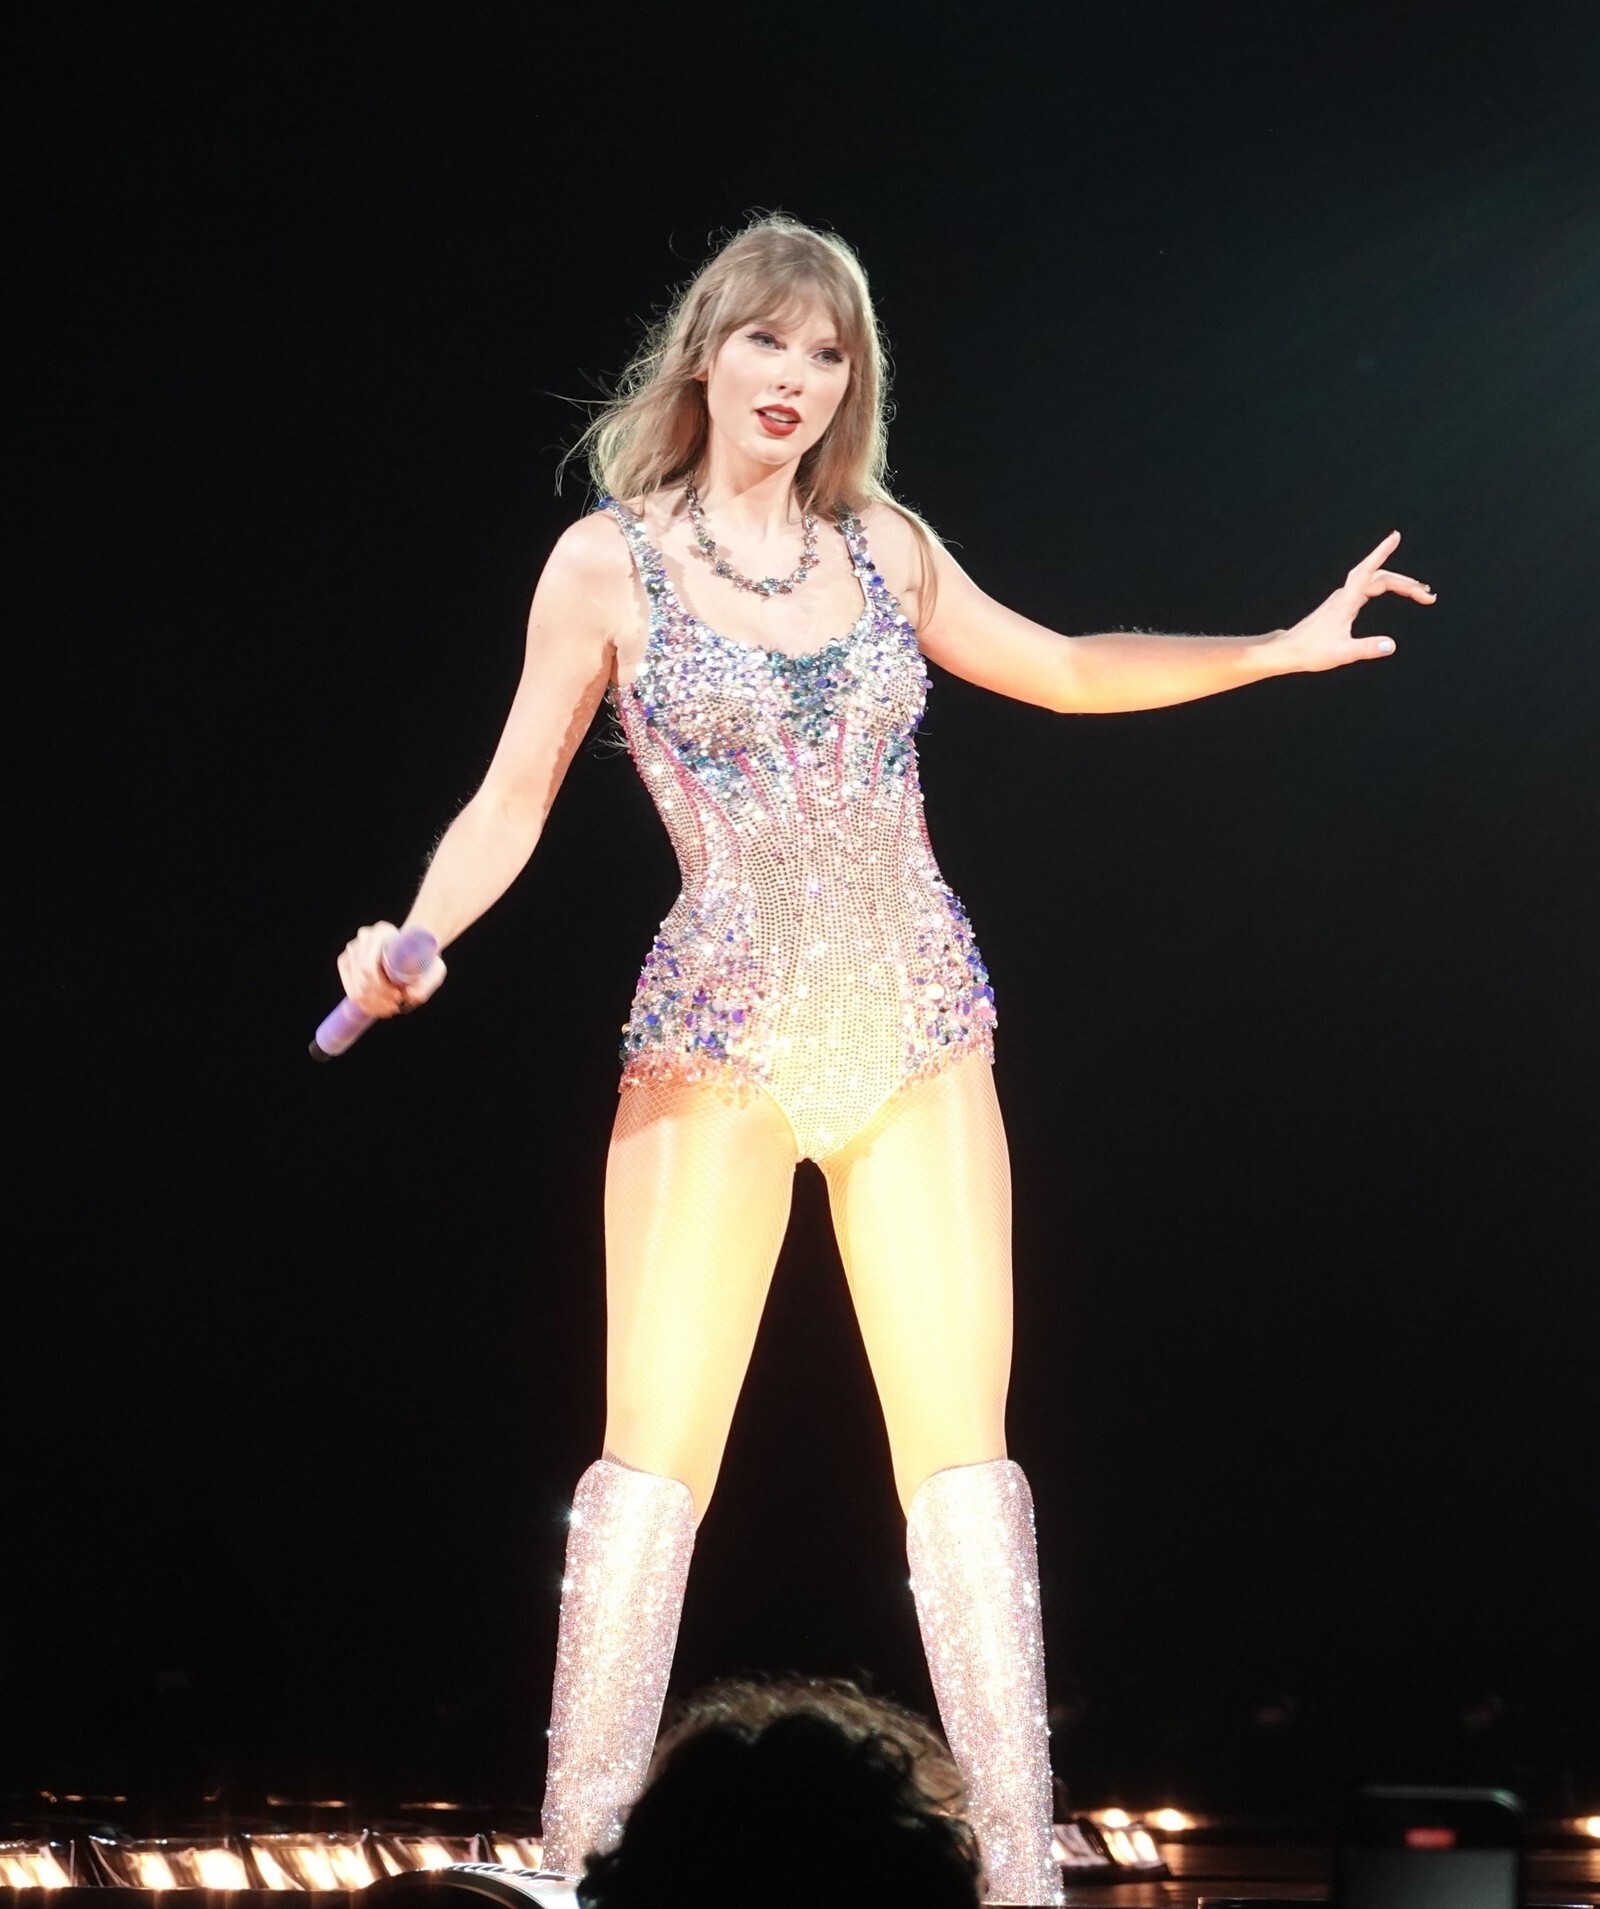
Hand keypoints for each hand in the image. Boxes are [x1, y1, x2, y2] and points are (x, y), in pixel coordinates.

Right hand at [336, 920, 447, 1016]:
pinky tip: (376, 1009)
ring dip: (372, 1003)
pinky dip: (363, 1003)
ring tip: (390, 1007)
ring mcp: (353, 949)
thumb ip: (428, 983)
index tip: (399, 995)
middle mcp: (364, 936)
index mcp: (383, 931)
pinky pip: (349, 988)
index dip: (381, 987)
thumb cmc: (425, 959)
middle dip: (378, 997)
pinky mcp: (346, 962)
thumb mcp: (435, 969)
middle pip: (362, 977)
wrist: (414, 950)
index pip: (368, 965)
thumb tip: (410, 996)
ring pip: (356, 986)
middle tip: (396, 1003)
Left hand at [1275, 531, 1434, 672]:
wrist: (1289, 650)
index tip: (1395, 536)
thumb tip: (1391, 645)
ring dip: (1399, 584)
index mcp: (1345, 602)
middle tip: (1428, 596)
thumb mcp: (1341, 654)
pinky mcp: (1343, 603)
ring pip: (1376, 581)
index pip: (1367, 571)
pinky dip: (1386, 586)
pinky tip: (1396, 591)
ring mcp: (1343, 598)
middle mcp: (1345, 595)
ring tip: (1421, 594)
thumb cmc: (1310, 651)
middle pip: (1380, 578)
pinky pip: (1370, 587)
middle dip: (1406, 583)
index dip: (1381, 552)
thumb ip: (1366, 649)